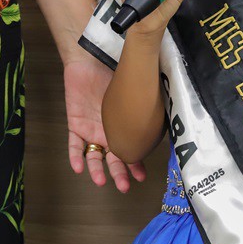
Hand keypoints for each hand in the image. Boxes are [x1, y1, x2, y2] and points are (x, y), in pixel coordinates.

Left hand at [64, 56, 146, 192]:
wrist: (92, 58)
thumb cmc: (116, 70)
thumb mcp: (134, 91)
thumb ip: (144, 106)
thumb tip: (168, 115)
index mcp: (123, 125)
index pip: (130, 150)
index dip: (135, 164)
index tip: (142, 176)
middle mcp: (108, 131)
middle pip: (113, 159)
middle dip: (119, 174)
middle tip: (124, 185)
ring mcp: (91, 129)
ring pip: (93, 157)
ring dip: (97, 170)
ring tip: (101, 180)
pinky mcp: (76, 124)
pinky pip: (74, 145)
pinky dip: (76, 157)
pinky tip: (79, 168)